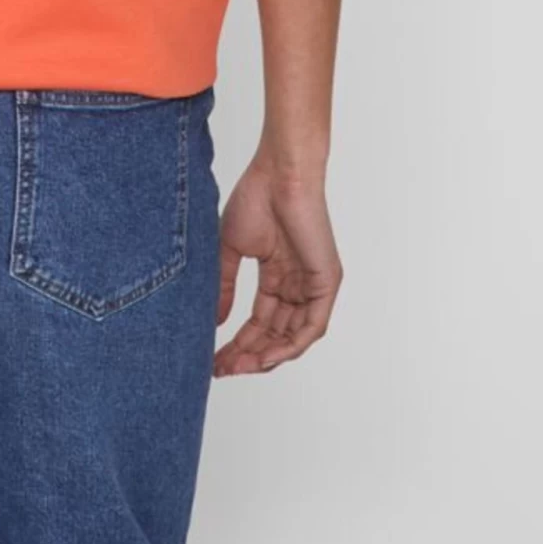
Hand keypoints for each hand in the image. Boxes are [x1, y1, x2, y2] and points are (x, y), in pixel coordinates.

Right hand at [213, 159, 341, 377]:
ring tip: (239, 366)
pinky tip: (266, 356)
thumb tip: (216, 321)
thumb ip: (226, 286)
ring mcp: (313, 286)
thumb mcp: (231, 249)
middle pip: (274, 334)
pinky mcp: (326, 283)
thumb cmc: (255, 198)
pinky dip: (290, 346)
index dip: (238, 343)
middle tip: (222, 369)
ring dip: (266, 356)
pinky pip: (312, 327)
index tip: (215, 359)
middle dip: (248, 354)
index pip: (259, 321)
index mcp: (277, 276)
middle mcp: (297, 285)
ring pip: (293, 337)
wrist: (279, 174)